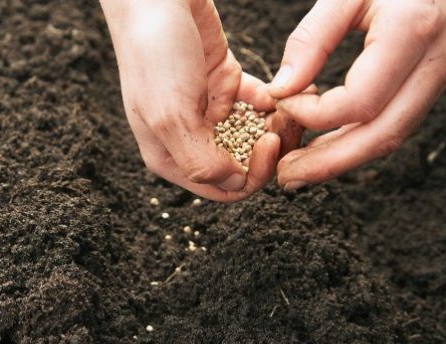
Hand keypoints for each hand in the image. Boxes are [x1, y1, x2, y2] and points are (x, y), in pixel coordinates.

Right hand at [101, 0, 291, 201]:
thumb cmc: (153, 54)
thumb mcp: (171, 116)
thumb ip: (200, 161)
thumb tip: (234, 183)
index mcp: (169, 156)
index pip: (221, 188)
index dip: (251, 175)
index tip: (269, 143)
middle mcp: (189, 138)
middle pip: (242, 164)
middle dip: (270, 151)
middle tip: (288, 125)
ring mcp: (207, 110)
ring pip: (253, 135)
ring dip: (277, 126)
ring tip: (292, 107)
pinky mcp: (224, 82)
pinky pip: (256, 103)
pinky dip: (272, 100)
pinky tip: (281, 89)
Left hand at [269, 0, 445, 189]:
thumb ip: (313, 38)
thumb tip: (281, 89)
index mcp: (412, 30)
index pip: (360, 101)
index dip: (314, 114)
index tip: (281, 104)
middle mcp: (437, 61)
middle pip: (382, 134)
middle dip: (329, 163)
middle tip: (285, 177)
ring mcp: (443, 74)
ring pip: (392, 135)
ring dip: (342, 159)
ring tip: (297, 170)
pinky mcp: (436, 79)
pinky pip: (396, 121)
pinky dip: (358, 140)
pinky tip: (325, 147)